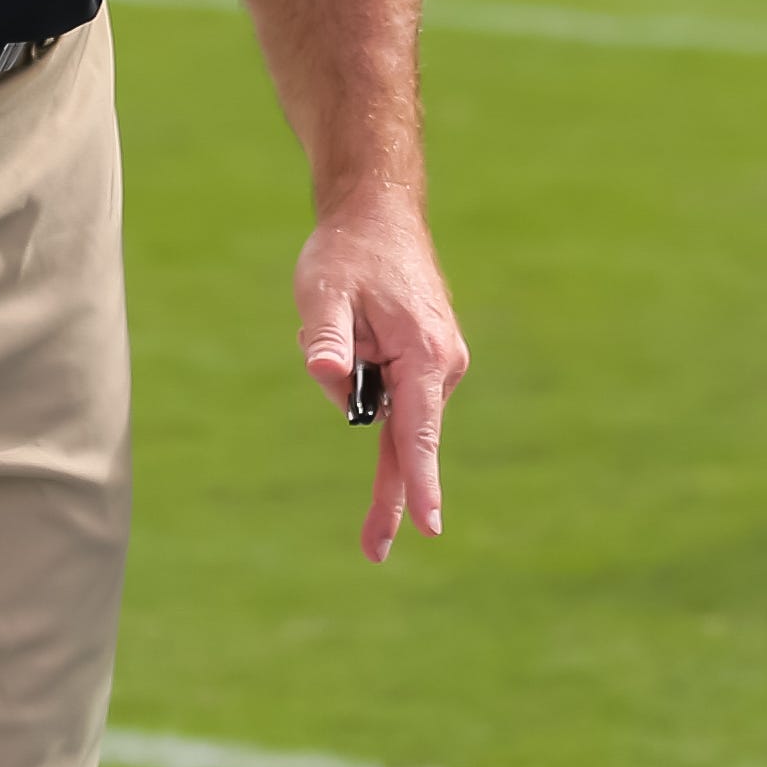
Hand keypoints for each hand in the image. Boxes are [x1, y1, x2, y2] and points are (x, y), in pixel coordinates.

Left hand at [296, 187, 470, 561]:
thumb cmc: (348, 253)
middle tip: (372, 552)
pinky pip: (394, 398)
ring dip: (355, 389)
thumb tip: (325, 377)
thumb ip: (325, 337)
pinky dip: (367, 385)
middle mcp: (443, 364)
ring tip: (333, 325)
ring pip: (390, 414)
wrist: (378, 213)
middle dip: (385, 484)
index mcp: (424, 354)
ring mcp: (440, 364)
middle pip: (403, 437)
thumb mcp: (323, 292)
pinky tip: (352, 333)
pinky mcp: (428, 362)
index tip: (430, 527)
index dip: (420, 482)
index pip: (418, 432)